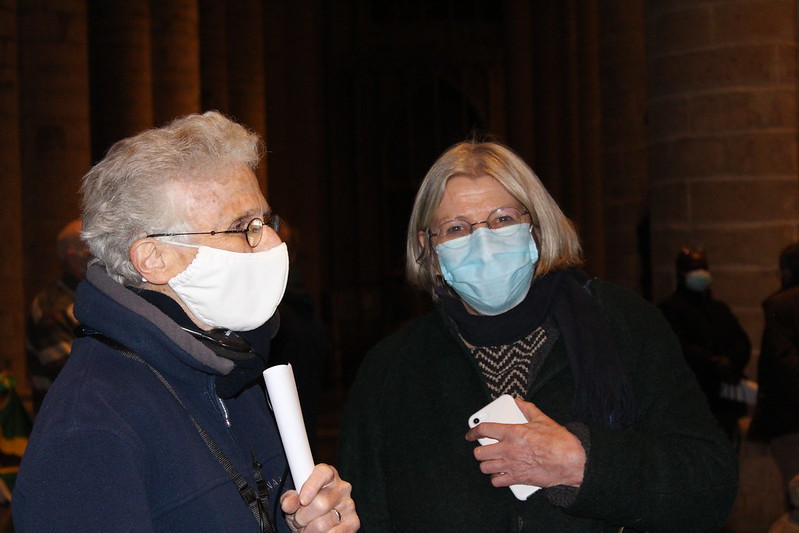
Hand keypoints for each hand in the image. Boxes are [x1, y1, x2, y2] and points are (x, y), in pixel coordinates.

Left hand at [280, 463, 358, 531]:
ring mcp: (349, 505)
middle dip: (303, 516)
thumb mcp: (294, 500)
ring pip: (323, 523)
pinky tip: (319, 532)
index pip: (323, 473)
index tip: (302, 500)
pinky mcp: (353, 523)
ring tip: (308, 526)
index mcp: (328, 474)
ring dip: (309, 529)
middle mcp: (342, 487)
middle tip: (298, 518)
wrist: (313, 522)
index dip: (312, 486)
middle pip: (321, 503)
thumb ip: (290, 499)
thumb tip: (289, 503)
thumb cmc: (304, 506)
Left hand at [465, 397, 585, 488]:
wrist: (571, 461)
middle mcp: (508, 449)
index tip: (470, 434)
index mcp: (512, 432)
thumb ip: (527, 409)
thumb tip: (518, 401)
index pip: (483, 430)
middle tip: (484, 450)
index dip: (473, 431)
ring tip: (492, 462)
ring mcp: (511, 465)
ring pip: (485, 468)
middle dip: (480, 451)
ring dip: (487, 465)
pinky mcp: (518, 479)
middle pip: (480, 452)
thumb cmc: (558, 441)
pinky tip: (501, 475)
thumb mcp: (542, 419)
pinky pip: (497, 481)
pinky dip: (496, 479)